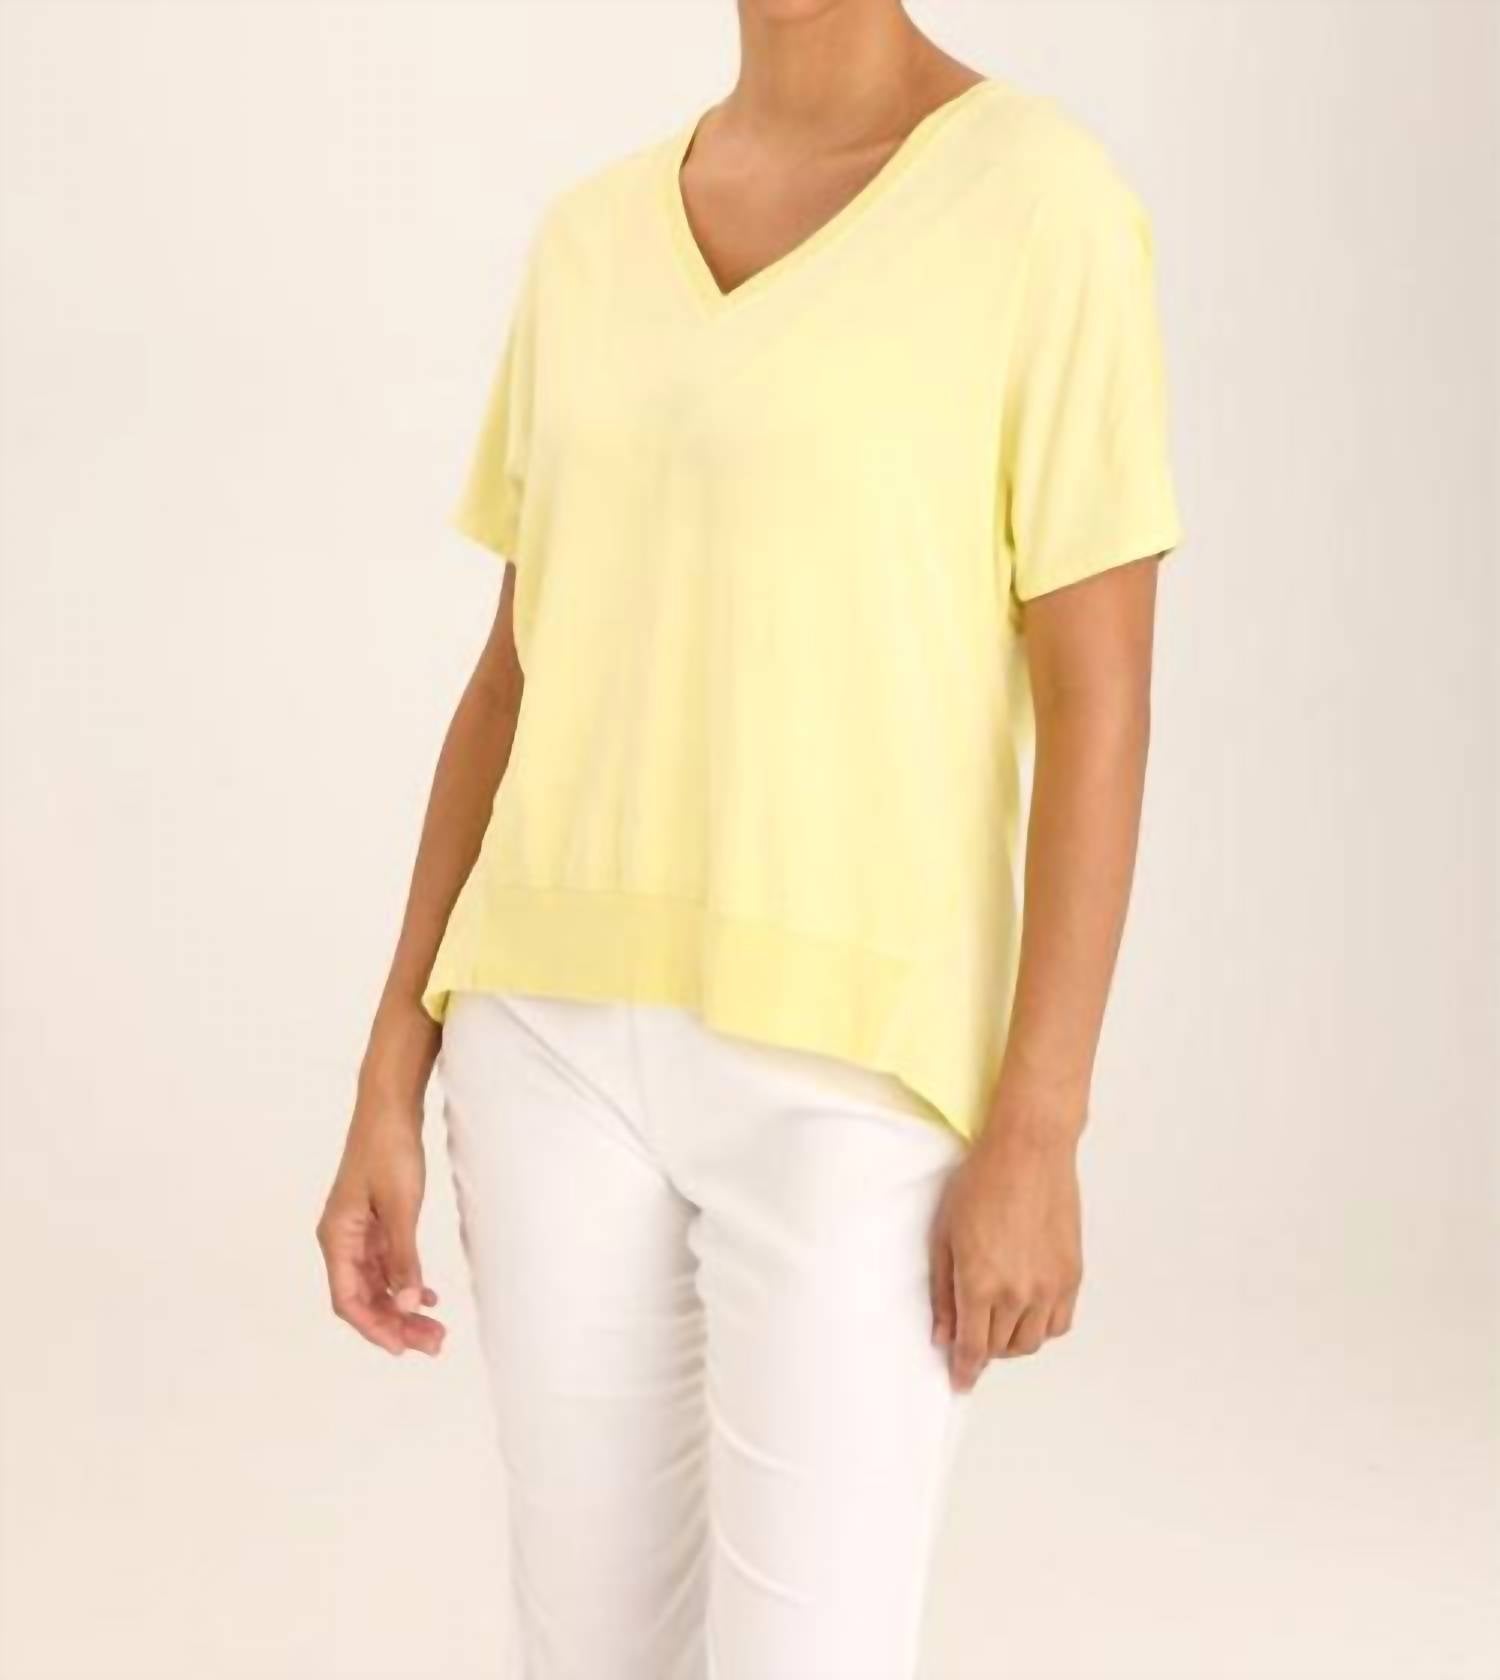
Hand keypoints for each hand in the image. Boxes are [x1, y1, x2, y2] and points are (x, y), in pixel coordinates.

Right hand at [316, 1083, 446, 1357]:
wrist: (390, 1107)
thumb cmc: (389, 1150)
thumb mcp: (401, 1206)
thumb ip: (403, 1257)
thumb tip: (405, 1305)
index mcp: (337, 1238)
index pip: (349, 1300)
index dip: (375, 1328)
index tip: (404, 1348)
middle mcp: (341, 1239)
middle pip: (363, 1298)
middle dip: (395, 1325)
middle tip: (434, 1344)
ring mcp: (356, 1232)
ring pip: (376, 1284)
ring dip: (402, 1308)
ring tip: (435, 1330)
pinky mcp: (373, 1222)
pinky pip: (385, 1265)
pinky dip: (404, 1283)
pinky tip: (427, 1296)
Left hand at [928, 1115, 1082, 1391]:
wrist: (1029, 1151)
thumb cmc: (980, 1183)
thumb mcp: (944, 1234)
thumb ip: (942, 1291)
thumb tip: (943, 1335)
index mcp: (980, 1284)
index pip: (972, 1348)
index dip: (964, 1370)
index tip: (960, 1381)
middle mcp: (1018, 1293)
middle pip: (1000, 1348)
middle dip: (983, 1349)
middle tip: (972, 1336)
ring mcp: (1049, 1286)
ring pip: (1031, 1341)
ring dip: (1011, 1341)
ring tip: (998, 1322)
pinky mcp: (1072, 1275)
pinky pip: (1059, 1323)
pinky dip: (1042, 1327)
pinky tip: (1028, 1311)